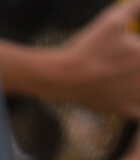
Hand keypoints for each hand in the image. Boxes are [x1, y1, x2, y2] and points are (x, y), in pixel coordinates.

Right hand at [53, 0, 139, 118]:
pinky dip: (138, 105)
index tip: (136, 49)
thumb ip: (134, 7)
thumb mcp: (113, 19)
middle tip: (129, 62)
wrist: (67, 77)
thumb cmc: (89, 46)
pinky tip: (133, 95)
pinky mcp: (122, 109)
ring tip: (132, 75)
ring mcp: (134, 96)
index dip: (139, 50)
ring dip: (138, 83)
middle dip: (138, 64)